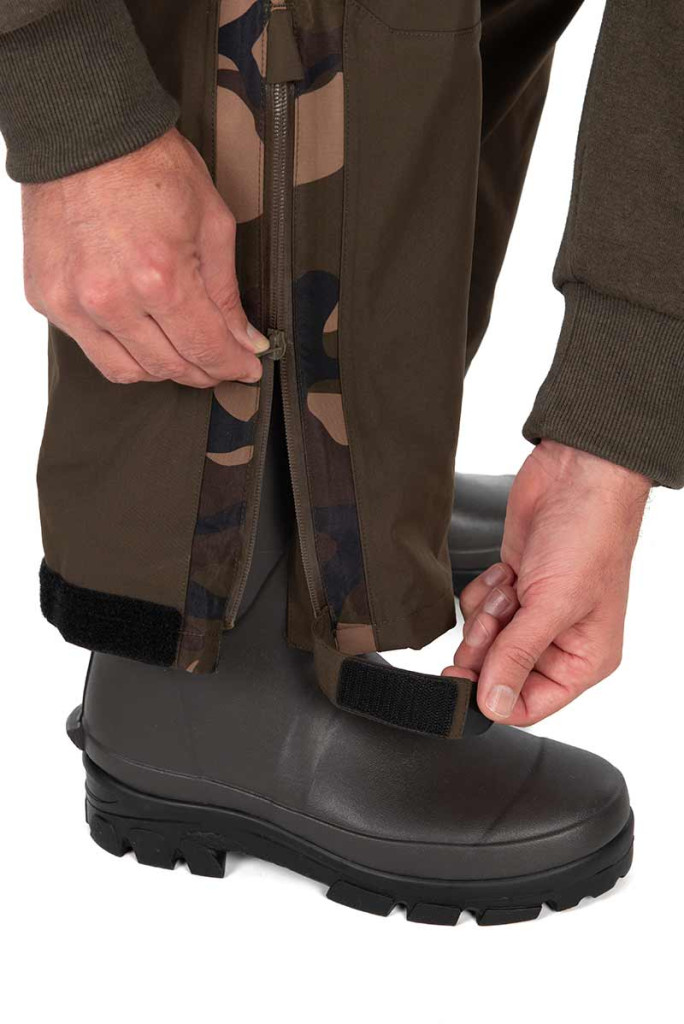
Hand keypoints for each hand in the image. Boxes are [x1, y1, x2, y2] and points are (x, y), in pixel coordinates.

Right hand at [22, 128, 268, 386]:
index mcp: (159, 278)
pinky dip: (120, 349)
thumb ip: (226, 292)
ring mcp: (73, 302)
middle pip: (169, 367)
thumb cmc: (149, 164)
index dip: (232, 365)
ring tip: (180, 350)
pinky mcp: (47, 298)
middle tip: (218, 361)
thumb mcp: (211, 223)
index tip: (246, 368)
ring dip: (161, 368)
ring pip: (127, 370)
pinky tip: (139, 331)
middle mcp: (112, 298)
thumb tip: (245, 340)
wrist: (84, 130)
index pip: (205, 348)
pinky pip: (90, 348)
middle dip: (202, 370)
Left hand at [444, 440, 650, 724]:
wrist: (577, 475)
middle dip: (487, 645)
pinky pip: (477, 609)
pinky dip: (483, 591)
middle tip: (497, 617)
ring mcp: (533, 612)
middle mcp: (559, 641)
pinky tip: (506, 571)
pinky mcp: (512, 586)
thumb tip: (494, 704)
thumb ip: (518, 657)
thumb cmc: (588, 535)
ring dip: (487, 613)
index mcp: (584, 659)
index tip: (463, 678)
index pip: (529, 704)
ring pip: (483, 641)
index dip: (493, 696)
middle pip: (498, 672)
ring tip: (512, 585)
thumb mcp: (553, 605)